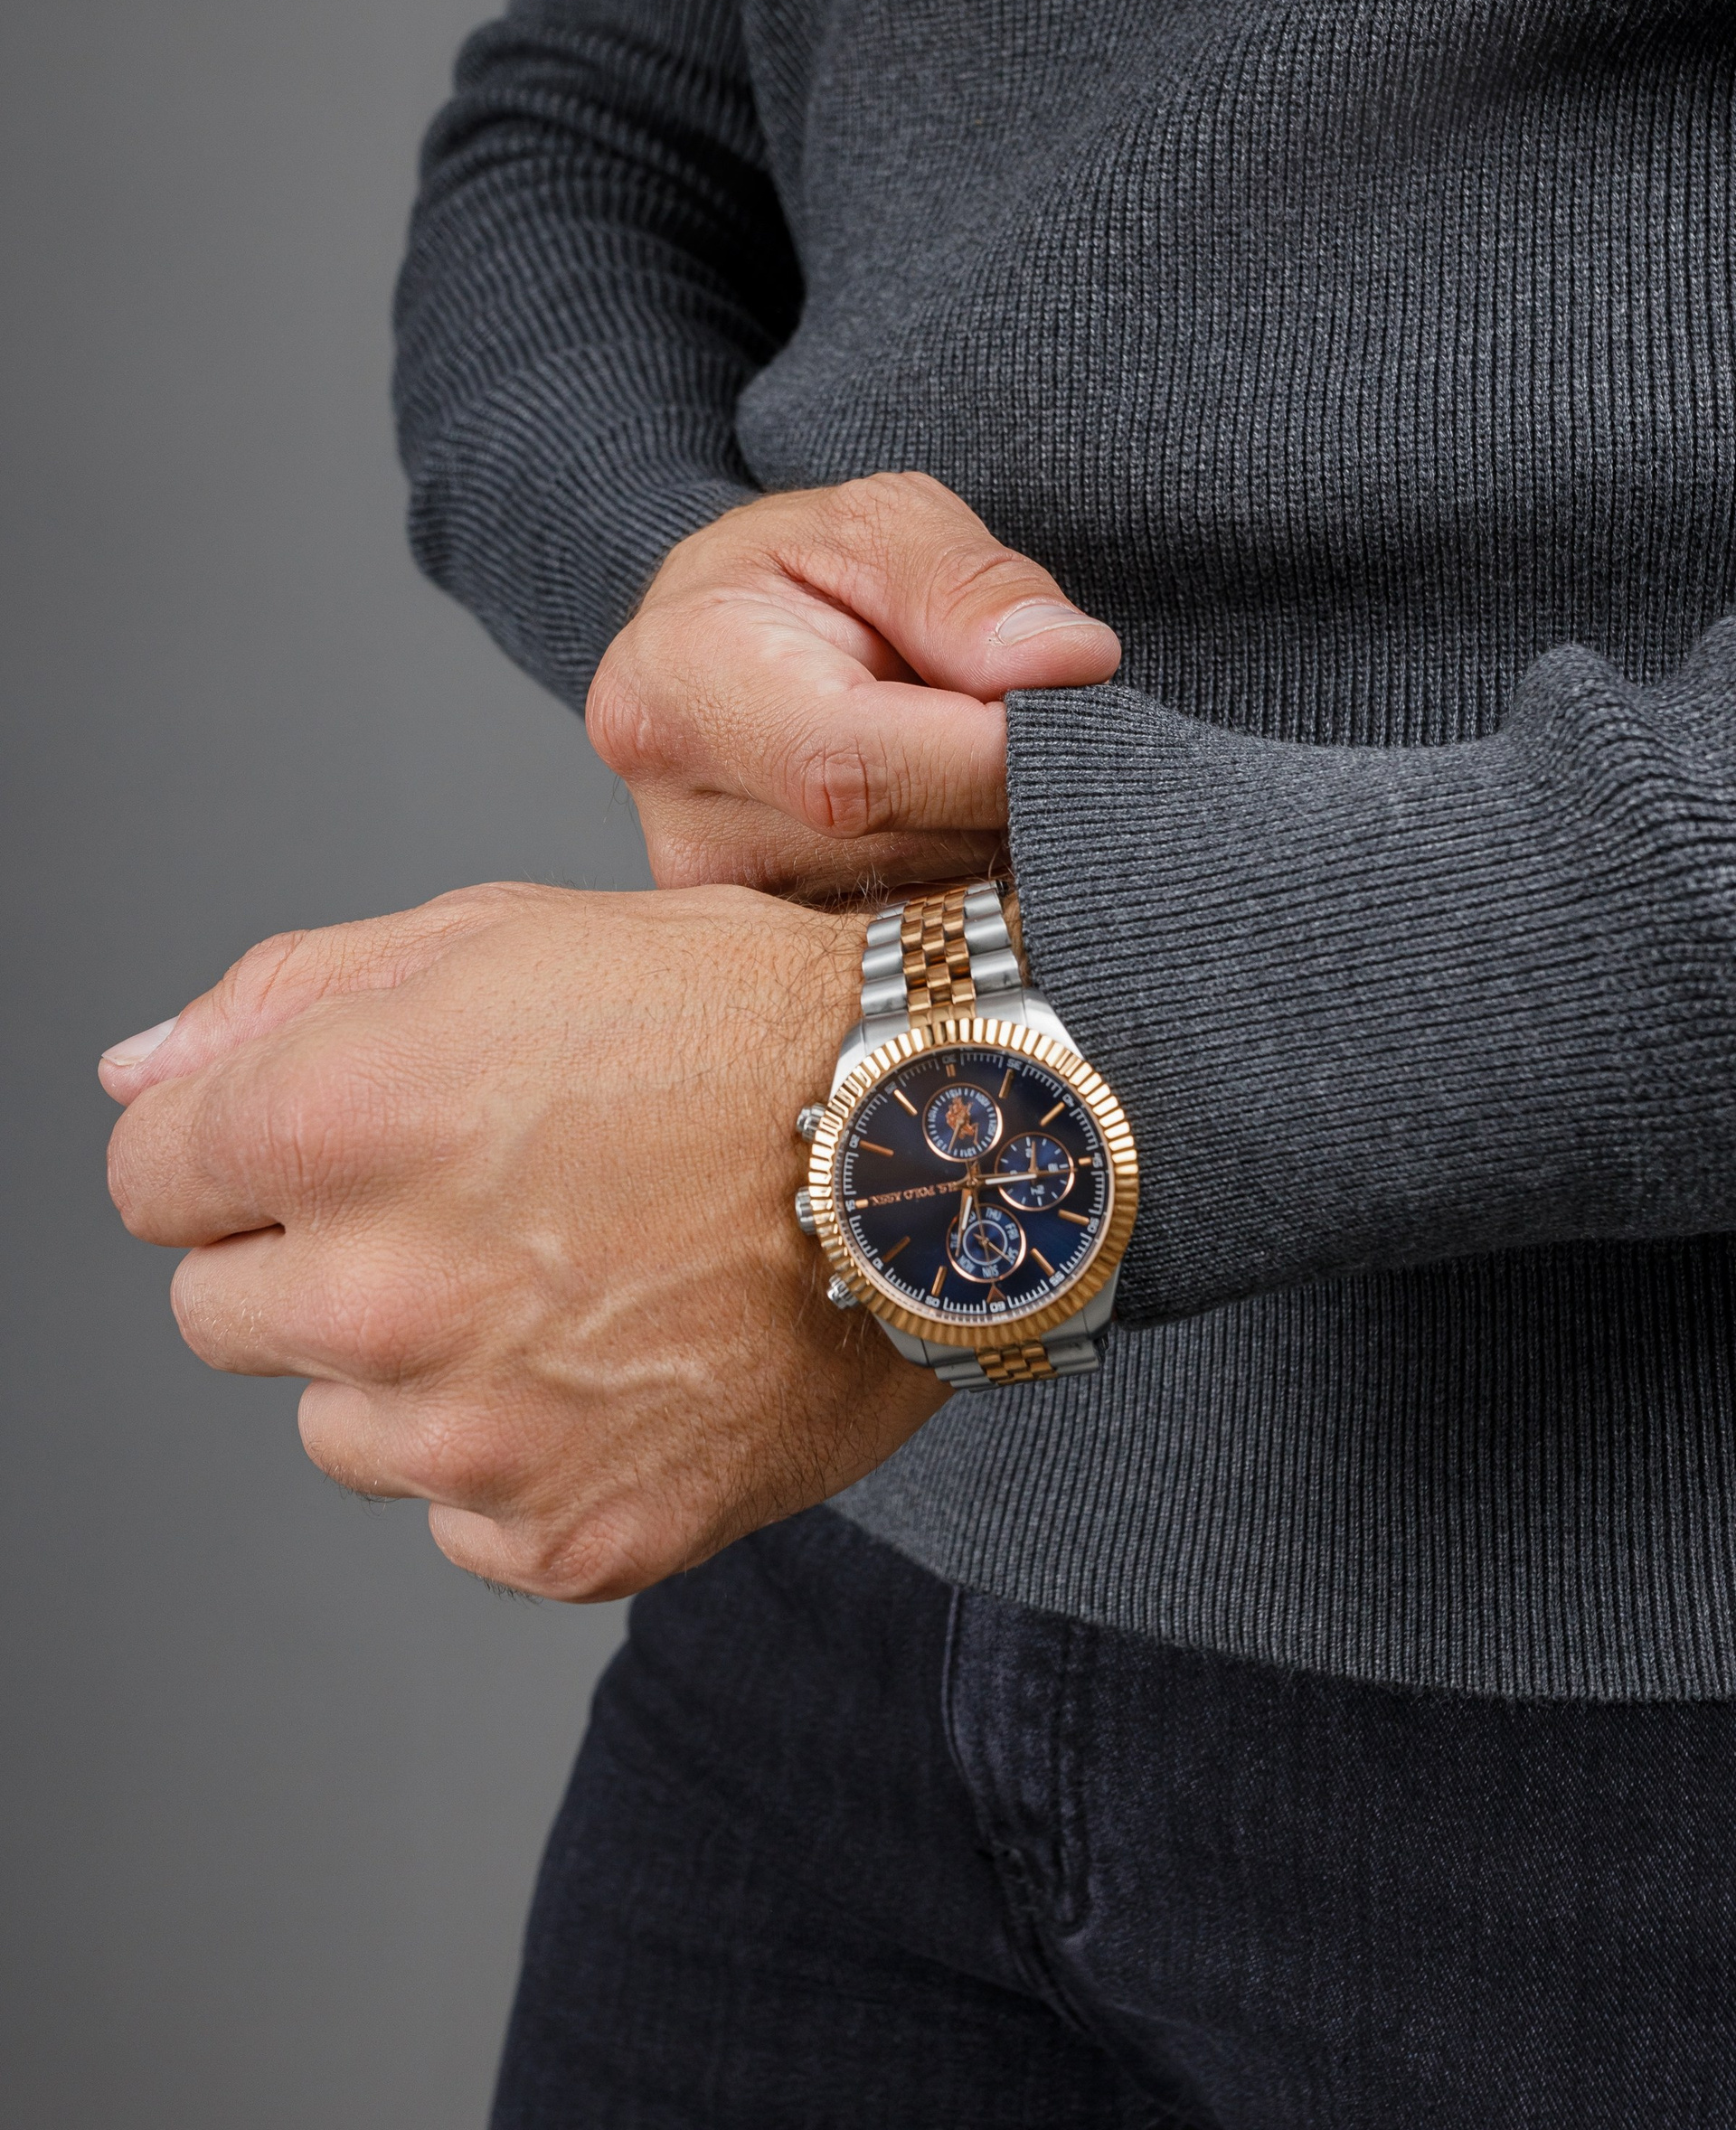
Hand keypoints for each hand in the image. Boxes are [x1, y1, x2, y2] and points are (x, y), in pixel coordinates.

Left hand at [100, 883, 945, 1598]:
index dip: (235, 1150)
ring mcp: (477, 1436)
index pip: (149, 1180)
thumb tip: (138, 1076)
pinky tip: (621, 1364)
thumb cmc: (735, 1024)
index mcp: (340, 1119)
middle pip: (221, 1315)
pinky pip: (463, 1518)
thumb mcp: (501, 936)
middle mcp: (383, 1294)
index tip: (329, 1142)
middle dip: (313, 1259)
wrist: (941, 1151)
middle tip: (474, 1205)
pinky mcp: (568, 1537)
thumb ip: (283, 1001)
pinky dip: (520, 1457)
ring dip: (414, 1368)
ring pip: (338, 1429)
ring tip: (568, 1283)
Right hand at [586, 471, 1120, 899]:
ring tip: (960, 760)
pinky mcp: (771, 971)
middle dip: (998, 790)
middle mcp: (682, 822)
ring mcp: (724, 917)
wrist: (722, 651)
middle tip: (1028, 722)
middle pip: (902, 848)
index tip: (1071, 719)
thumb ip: (971, 589)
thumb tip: (1068, 665)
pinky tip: (943, 822)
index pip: (852, 768)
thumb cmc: (800, 577)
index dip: (985, 755)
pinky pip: (919, 951)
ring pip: (926, 910)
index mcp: (676, 685)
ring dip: (985, 839)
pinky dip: (963, 886)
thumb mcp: (883, 527)